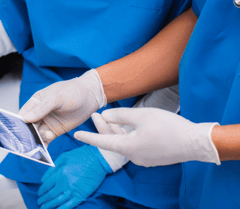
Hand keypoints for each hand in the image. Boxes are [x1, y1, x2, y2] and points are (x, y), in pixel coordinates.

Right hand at [18, 70, 106, 143]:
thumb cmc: (72, 91)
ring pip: (37, 135)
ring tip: (43, 141)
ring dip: (36, 141)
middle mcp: (39, 114)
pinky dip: (44, 146)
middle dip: (26, 135)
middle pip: (28, 127)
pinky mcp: (56, 131)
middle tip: (26, 143)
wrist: (90, 97)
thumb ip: (41, 109)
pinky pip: (46, 140)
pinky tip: (44, 150)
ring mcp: (47, 123)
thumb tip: (24, 119)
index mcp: (36, 102)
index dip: (18, 123)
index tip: (14, 132)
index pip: (23, 114)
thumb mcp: (55, 98)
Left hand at [37, 146, 111, 208]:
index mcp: (60, 172)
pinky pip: (70, 205)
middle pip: (51, 194)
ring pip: (58, 201)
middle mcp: (65, 183)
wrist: (98, 160)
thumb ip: (52, 168)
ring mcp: (73, 190)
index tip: (39, 193)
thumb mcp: (64, 157)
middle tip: (39, 202)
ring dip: (49, 206)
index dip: (41, 190)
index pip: (47, 185)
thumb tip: (43, 179)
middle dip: (44, 199)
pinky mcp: (81, 195)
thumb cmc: (80, 156)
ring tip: (44, 208)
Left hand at [74, 107, 220, 166]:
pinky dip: (126, 134)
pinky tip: (126, 124)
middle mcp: (134, 156)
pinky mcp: (152, 156)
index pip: (102, 142)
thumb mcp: (141, 115)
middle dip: (103, 127)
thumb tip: (105, 115)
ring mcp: (144, 158)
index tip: (75, 134)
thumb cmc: (168, 127)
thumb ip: (120, 116)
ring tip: (107, 116)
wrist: (195, 142)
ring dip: (115, 130)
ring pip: (123, 142)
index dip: (88, 136)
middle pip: (113, 141)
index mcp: (128, 147)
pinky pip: (133, 145)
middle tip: (95, 114)